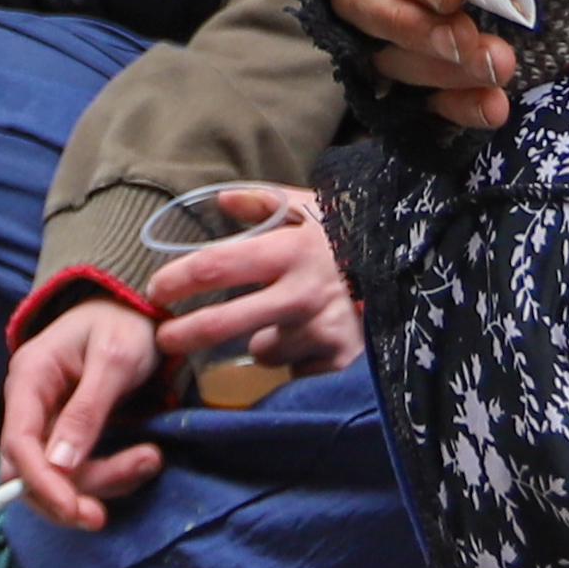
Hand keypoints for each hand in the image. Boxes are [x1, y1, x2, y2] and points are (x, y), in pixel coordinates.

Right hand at [0, 297, 170, 532]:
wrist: (136, 309)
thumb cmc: (124, 322)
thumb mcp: (114, 359)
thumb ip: (87, 410)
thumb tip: (60, 466)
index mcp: (30, 378)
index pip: (18, 444)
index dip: (40, 484)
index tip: (76, 510)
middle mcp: (30, 404)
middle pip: (31, 471)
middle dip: (69, 496)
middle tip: (107, 513)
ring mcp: (48, 421)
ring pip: (58, 477)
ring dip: (100, 484)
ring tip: (150, 461)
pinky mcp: (69, 434)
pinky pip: (79, 471)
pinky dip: (109, 476)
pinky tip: (143, 460)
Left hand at [143, 186, 359, 379]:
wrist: (412, 273)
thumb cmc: (350, 239)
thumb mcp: (313, 208)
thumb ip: (265, 201)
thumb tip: (221, 199)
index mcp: (290, 249)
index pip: (216, 266)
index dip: (178, 281)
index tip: (156, 291)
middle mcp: (303, 292)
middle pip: (223, 323)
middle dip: (184, 334)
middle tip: (165, 339)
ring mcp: (321, 330)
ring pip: (261, 350)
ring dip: (263, 342)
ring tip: (285, 324)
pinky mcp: (337, 362)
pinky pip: (293, 368)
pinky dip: (294, 359)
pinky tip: (310, 342)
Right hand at [325, 0, 568, 129]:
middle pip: (360, 0)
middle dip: (414, 27)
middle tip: (468, 41)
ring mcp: (387, 20)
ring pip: (384, 53)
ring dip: (440, 69)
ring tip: (500, 68)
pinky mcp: (413, 64)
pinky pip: (416, 96)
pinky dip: (453, 107)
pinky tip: (493, 108)